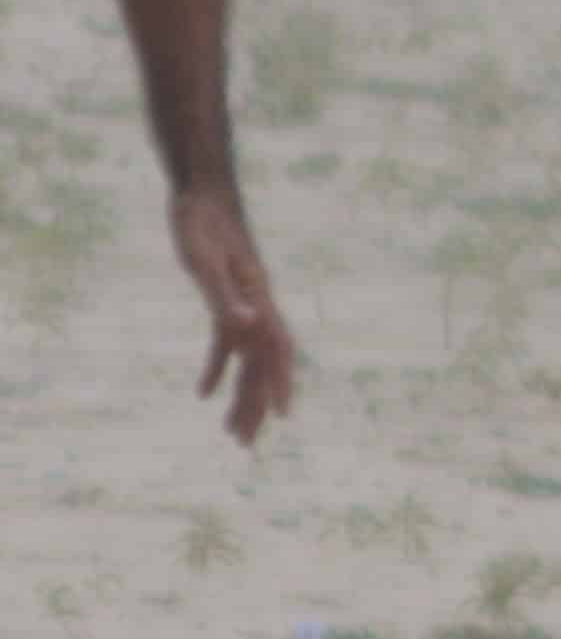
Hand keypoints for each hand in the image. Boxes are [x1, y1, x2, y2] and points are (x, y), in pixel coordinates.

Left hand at [169, 183, 295, 446]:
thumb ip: (225, 295)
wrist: (202, 195)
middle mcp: (258, 309)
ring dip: (243, 396)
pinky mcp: (227, 303)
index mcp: (259, 301)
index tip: (281, 415)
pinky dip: (217, 370)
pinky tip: (202, 394)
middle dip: (256, 405)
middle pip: (263, 365)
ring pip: (249, 362)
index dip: (279, 382)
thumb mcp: (205, 259)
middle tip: (245, 443)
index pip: (276, 350)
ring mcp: (245, 307)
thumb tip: (245, 326)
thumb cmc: (201, 224)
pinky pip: (226, 346)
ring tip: (232, 433)